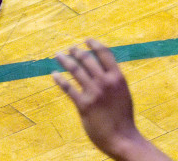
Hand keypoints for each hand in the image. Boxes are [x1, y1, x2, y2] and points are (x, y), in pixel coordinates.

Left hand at [52, 41, 171, 160]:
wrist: (122, 138)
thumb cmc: (123, 117)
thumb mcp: (123, 93)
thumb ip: (113, 80)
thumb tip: (102, 67)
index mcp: (118, 78)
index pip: (104, 53)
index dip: (94, 44)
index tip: (86, 39)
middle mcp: (105, 82)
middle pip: (87, 59)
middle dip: (76, 51)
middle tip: (69, 49)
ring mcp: (94, 93)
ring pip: (75, 69)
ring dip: (64, 60)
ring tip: (58, 55)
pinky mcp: (84, 105)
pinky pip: (68, 87)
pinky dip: (59, 79)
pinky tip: (54, 75)